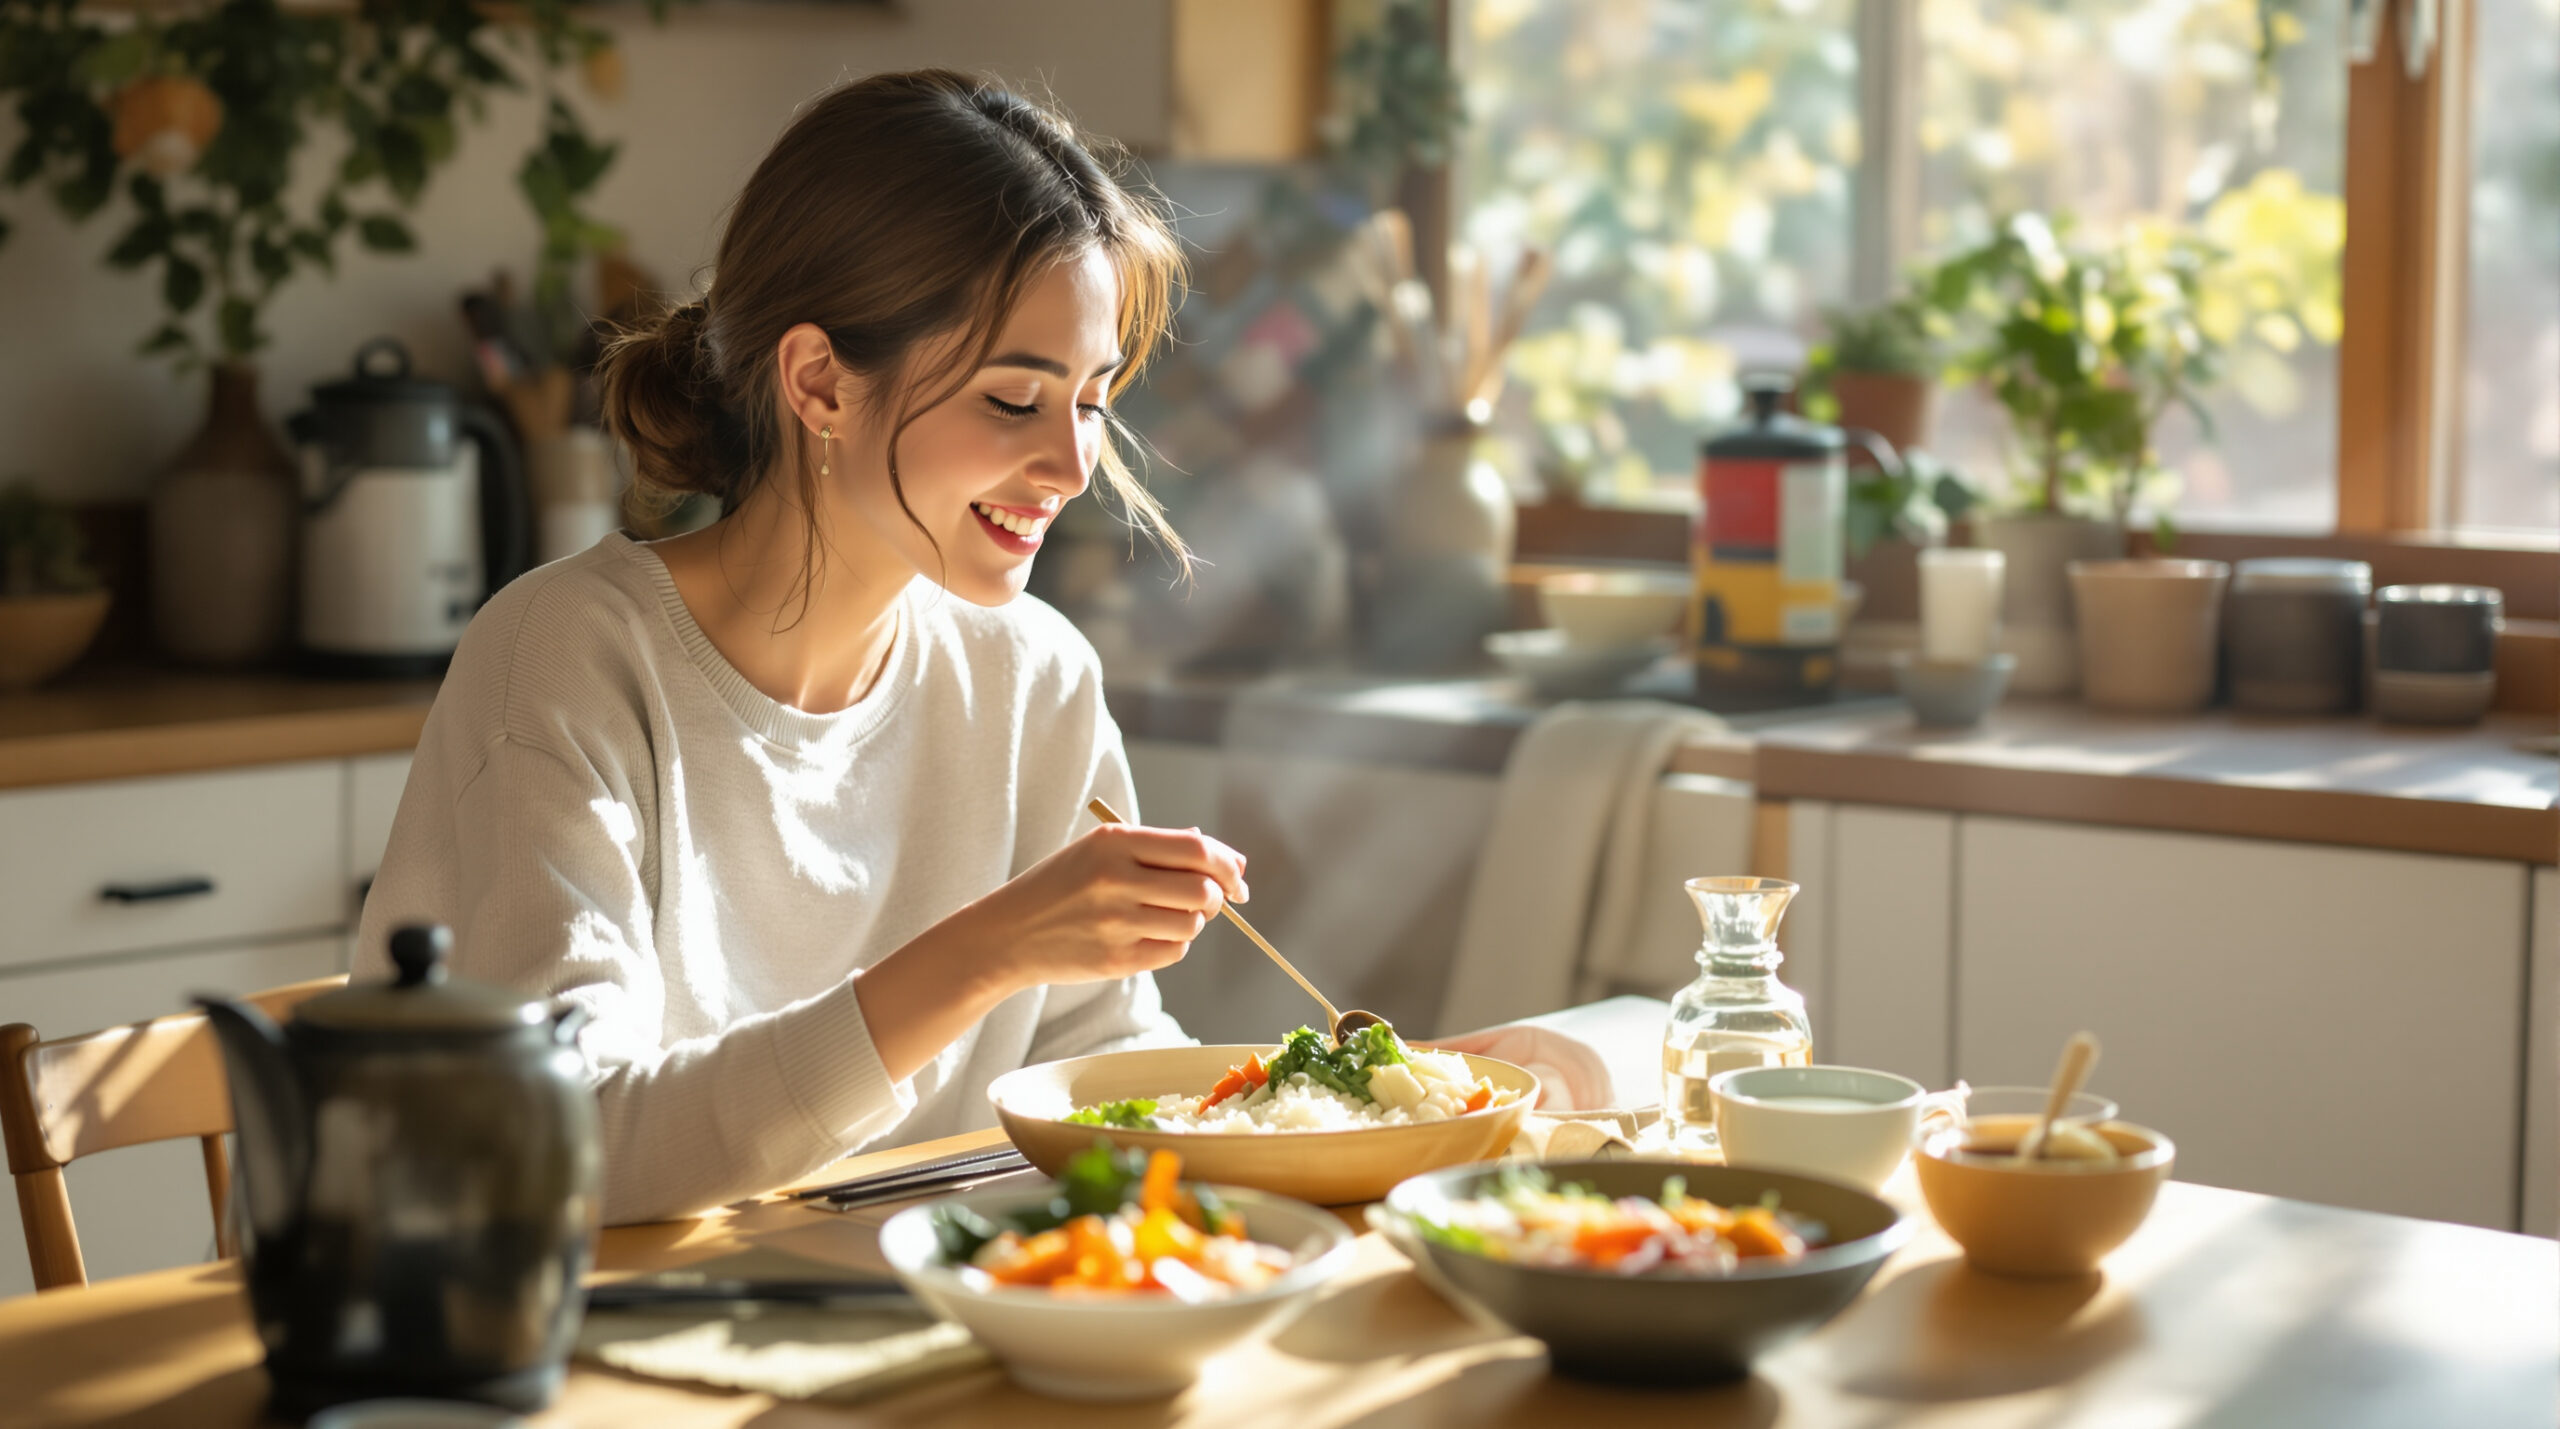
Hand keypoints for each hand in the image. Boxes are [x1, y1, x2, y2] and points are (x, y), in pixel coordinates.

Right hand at [852, 824, 1244, 1083]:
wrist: (1009, 933)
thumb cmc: (1063, 886)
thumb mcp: (1101, 851)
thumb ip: (1162, 850)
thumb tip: (1231, 863)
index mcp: (1114, 843)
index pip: (1196, 848)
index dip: (1227, 864)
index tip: (1238, 877)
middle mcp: (1115, 880)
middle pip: (1202, 889)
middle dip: (1216, 897)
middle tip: (1209, 901)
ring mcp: (1116, 923)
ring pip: (1192, 924)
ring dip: (1192, 922)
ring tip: (1165, 917)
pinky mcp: (1116, 960)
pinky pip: (1173, 952)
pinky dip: (1173, 945)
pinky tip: (1148, 936)